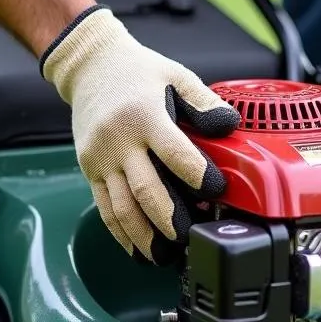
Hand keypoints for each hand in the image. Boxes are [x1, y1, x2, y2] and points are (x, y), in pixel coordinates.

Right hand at [41, 5, 239, 263]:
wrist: (89, 65)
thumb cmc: (137, 72)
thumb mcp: (175, 75)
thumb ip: (205, 102)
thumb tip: (230, 126)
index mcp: (145, 115)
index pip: (174, 151)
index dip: (197, 175)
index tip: (216, 191)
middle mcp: (120, 140)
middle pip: (145, 188)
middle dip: (168, 218)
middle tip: (189, 238)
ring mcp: (101, 158)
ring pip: (121, 206)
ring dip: (143, 235)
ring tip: (164, 256)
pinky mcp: (90, 169)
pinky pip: (104, 207)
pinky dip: (121, 232)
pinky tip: (137, 249)